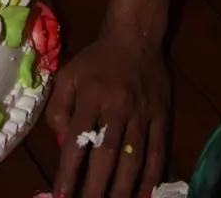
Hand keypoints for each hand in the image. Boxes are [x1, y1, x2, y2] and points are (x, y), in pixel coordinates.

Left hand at [47, 32, 168, 196]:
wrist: (135, 37)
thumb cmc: (97, 59)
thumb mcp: (69, 74)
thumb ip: (59, 107)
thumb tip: (60, 144)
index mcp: (92, 97)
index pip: (77, 142)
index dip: (68, 172)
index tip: (61, 197)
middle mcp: (117, 108)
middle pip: (106, 156)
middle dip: (96, 189)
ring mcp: (143, 115)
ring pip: (133, 159)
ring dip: (122, 190)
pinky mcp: (162, 118)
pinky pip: (158, 152)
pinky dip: (152, 178)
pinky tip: (143, 197)